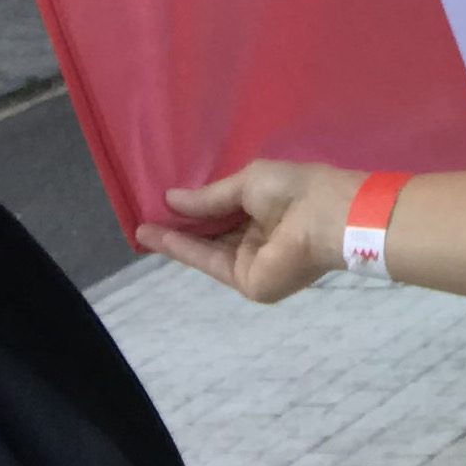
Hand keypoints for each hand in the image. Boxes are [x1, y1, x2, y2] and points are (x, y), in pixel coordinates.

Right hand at [135, 162, 361, 301]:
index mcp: (264, 211)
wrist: (322, 216)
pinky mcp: (249, 283)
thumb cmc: (292, 189)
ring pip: (207, 251)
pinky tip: (161, 237)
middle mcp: (257, 239)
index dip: (194, 209)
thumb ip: (209, 198)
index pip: (223, 213)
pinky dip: (185, 251)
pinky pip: (211, 263)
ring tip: (143, 229)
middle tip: (146, 218)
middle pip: (212, 235)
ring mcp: (252, 263)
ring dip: (176, 240)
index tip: (163, 203)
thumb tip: (171, 199)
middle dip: (181, 227)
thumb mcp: (246, 183)